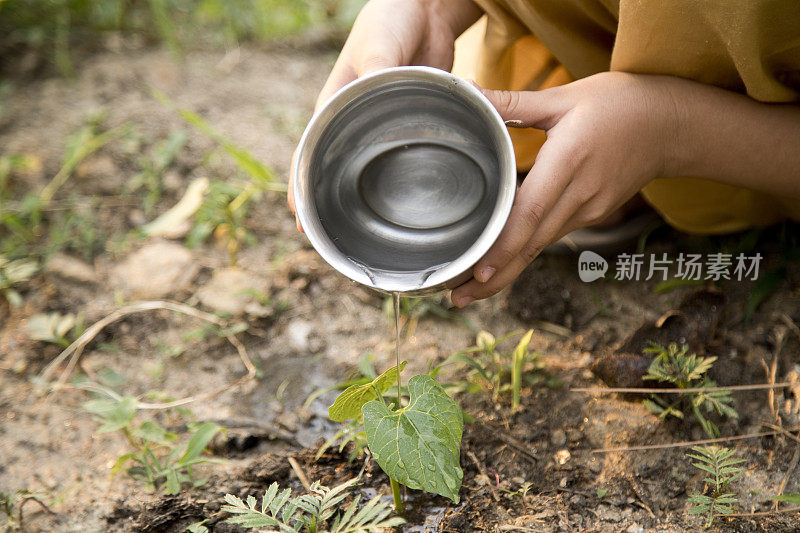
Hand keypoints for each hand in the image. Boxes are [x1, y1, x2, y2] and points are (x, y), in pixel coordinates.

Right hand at [288, 0, 481, 230]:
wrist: (426, 6)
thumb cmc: (391, 19)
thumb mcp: (378, 44)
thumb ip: (377, 71)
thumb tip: (377, 98)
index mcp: (336, 105)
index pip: (311, 153)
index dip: (303, 190)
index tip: (302, 223)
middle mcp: (356, 122)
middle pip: (338, 171)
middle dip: (334, 206)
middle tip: (339, 244)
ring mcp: (383, 126)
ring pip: (371, 170)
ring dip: (369, 198)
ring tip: (373, 236)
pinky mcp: (410, 124)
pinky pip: (403, 157)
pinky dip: (403, 178)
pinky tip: (410, 204)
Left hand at [450, 72, 678, 306]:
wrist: (674, 125)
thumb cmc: (618, 104)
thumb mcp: (565, 97)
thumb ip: (513, 102)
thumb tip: (469, 92)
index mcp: (569, 161)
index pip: (530, 212)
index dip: (504, 246)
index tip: (477, 271)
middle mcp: (579, 194)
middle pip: (532, 243)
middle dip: (494, 276)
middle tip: (457, 299)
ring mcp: (589, 209)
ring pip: (541, 246)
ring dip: (506, 271)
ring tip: (469, 292)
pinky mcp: (593, 214)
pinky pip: (552, 236)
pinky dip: (525, 254)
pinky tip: (501, 267)